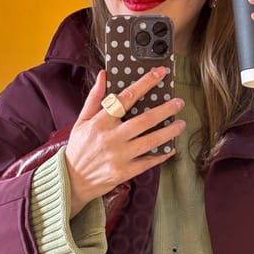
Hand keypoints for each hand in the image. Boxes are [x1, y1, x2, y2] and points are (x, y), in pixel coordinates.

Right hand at [64, 67, 184, 217]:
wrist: (72, 179)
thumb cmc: (79, 147)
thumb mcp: (82, 120)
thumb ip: (94, 97)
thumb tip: (104, 75)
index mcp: (100, 122)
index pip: (126, 97)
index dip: (145, 83)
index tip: (159, 74)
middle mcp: (111, 138)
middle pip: (144, 120)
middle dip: (165, 109)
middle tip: (179, 102)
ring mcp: (118, 156)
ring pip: (150, 141)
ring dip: (169, 132)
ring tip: (181, 124)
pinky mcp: (124, 172)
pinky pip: (148, 162)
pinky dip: (161, 155)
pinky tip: (171, 148)